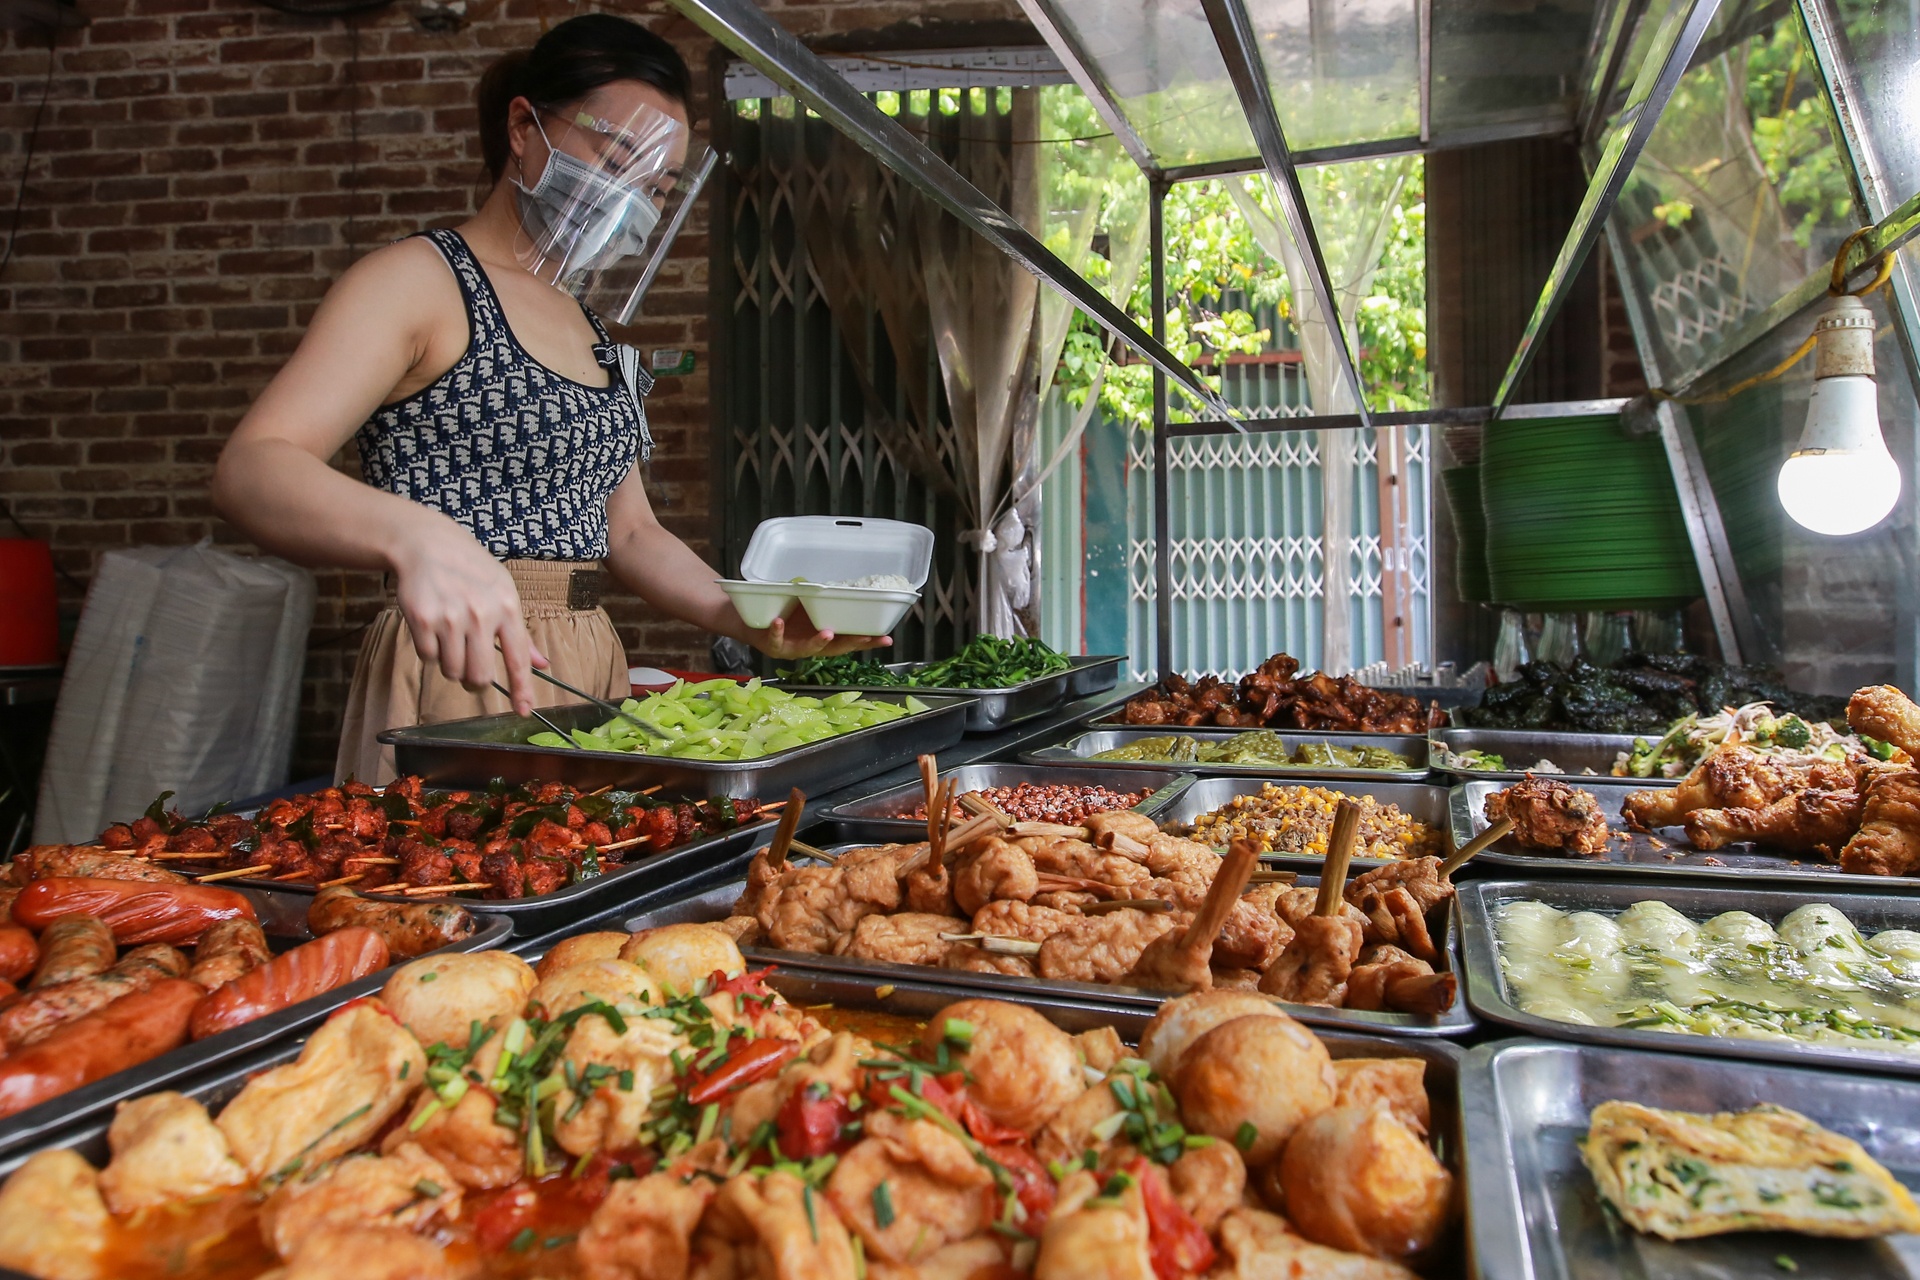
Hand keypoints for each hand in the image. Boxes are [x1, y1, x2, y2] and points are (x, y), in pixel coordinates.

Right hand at [390, 526, 547, 714]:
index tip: (523, 710)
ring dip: (450, 663)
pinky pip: (427, 657)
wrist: (429, 545)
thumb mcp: (504, 592)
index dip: (521, 689)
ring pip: (451, 670)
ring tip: (450, 637)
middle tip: (469, 669)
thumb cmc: (471, 571)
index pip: (518, 659)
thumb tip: (542, 664)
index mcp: (507, 607)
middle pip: (479, 676)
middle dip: (474, 681)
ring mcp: (451, 617)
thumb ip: (520, 633)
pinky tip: (432, 627)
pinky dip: (429, 650)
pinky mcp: (423, 619)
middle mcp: (481, 614)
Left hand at [748, 608, 890, 660]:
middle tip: (865, 638)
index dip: (868, 641)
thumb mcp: (805, 604)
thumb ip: (823, 600)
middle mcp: (809, 646)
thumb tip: (846, 581)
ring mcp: (790, 648)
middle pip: (834, 649)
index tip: (887, 638)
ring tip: (828, 633)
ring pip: (807, 649)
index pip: (849, 641)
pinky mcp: (770, 645)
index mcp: (821, 636)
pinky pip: (774, 639)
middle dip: (850, 644)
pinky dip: (777, 631)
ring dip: (818, 641)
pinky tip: (779, 622)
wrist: (746, 619)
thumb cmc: (780, 611)